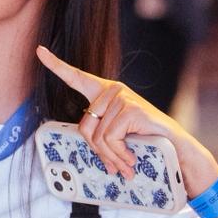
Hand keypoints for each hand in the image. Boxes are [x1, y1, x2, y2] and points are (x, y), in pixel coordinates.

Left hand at [36, 45, 217, 194]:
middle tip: (115, 166)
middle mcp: (112, 90)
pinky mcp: (130, 109)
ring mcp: (122, 97)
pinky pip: (110, 139)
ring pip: (97, 137)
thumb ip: (100, 136)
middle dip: (99, 152)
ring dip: (112, 157)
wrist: (177, 149)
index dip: (56, 65)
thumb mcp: (118, 136)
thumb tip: (92, 150)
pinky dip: (120, 154)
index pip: (76, 77)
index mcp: (105, 93)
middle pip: (84, 127)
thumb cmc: (147, 142)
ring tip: (126, 164)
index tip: (40, 51)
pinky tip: (132, 157)